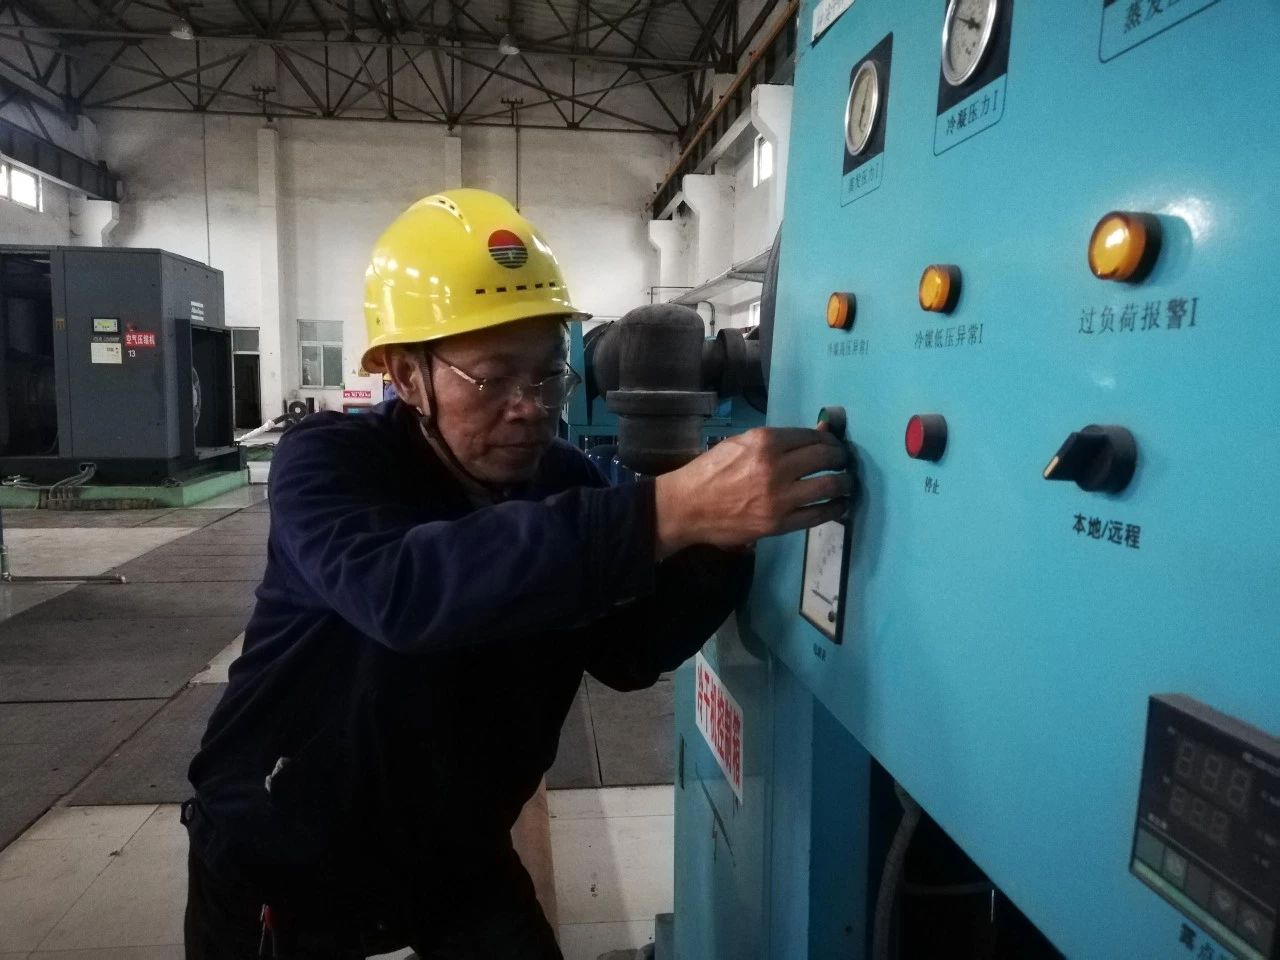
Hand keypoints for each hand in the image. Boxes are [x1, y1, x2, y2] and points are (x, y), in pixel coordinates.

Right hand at [653, 427, 849, 558]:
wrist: (687, 506)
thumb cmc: (711, 471)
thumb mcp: (741, 444)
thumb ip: (780, 439)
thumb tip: (820, 430)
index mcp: (765, 442)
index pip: (812, 436)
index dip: (829, 439)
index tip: (833, 445)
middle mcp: (776, 467)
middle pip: (825, 457)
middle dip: (840, 458)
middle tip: (843, 462)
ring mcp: (779, 497)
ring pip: (830, 485)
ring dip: (844, 483)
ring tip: (845, 483)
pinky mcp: (779, 523)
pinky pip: (819, 514)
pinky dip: (835, 508)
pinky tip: (838, 506)